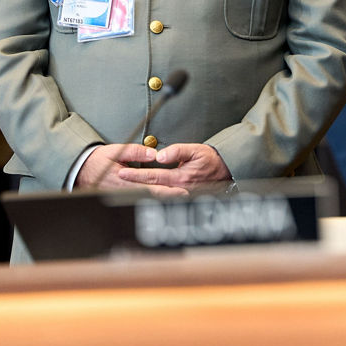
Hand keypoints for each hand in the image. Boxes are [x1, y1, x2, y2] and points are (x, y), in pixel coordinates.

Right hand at [76, 143, 186, 196]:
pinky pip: (139, 199)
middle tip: (187, 198)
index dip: (168, 192)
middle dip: (170, 199)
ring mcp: (123, 196)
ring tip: (181, 199)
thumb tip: (154, 154)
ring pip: (146, 200)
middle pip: (151, 198)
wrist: (81, 171)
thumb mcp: (116, 151)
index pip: (151, 189)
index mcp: (125, 182)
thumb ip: (135, 152)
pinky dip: (153, 200)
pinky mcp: (121, 197)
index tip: (182, 192)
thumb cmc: (98, 160)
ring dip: (163, 200)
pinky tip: (164, 199)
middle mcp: (125, 192)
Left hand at [115, 143, 231, 190]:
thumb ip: (177, 151)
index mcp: (181, 177)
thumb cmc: (211, 159)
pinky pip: (164, 195)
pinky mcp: (184, 195)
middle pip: (151, 188)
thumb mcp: (196, 149)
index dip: (136, 175)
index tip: (122, 173)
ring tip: (125, 185)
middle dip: (133, 185)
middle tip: (118, 180)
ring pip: (156, 193)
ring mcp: (182, 194)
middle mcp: (180, 188)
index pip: (153, 177)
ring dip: (140, 190)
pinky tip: (142, 190)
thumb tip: (160, 156)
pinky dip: (151, 193)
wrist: (227, 170)